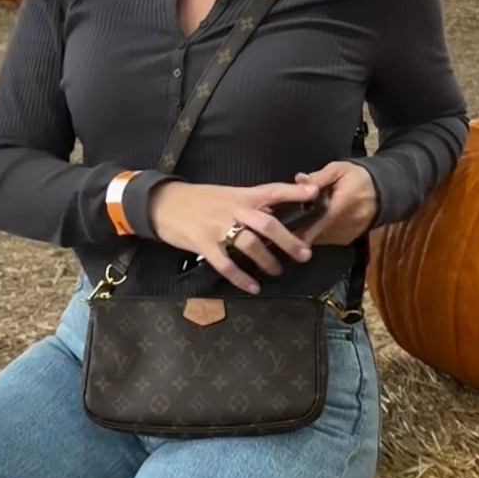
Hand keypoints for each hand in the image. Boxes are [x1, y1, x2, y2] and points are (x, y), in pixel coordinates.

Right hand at [146, 179, 321, 294]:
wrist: (163, 203)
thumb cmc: (199, 200)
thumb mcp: (227, 195)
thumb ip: (250, 203)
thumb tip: (276, 213)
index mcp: (241, 195)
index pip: (272, 190)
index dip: (294, 191)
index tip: (315, 193)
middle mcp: (233, 209)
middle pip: (266, 223)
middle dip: (288, 240)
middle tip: (305, 254)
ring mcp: (218, 227)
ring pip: (249, 244)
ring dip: (267, 260)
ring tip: (278, 271)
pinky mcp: (203, 244)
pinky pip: (226, 264)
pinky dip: (241, 278)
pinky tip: (253, 287)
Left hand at [290, 160, 377, 245]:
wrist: (384, 193)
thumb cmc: (359, 178)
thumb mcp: (340, 169)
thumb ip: (318, 177)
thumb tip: (298, 180)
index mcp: (340, 207)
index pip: (315, 222)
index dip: (297, 224)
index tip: (284, 221)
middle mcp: (343, 225)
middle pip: (313, 233)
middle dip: (299, 228)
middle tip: (288, 219)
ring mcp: (346, 235)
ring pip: (318, 239)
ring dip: (308, 231)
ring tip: (300, 219)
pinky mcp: (347, 240)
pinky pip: (326, 240)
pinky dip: (318, 233)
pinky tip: (315, 223)